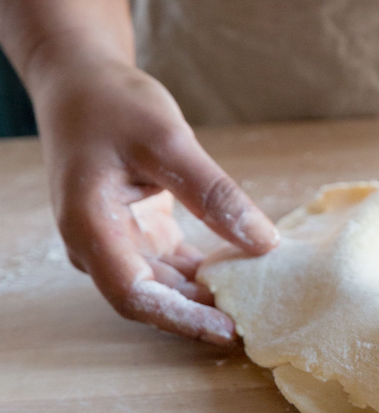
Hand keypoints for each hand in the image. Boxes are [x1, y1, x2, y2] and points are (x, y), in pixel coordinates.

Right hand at [34, 51, 277, 343]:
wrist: (81, 81)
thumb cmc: (113, 103)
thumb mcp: (169, 141)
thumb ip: (215, 193)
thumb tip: (264, 241)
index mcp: (91, 227)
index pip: (135, 295)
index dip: (182, 319)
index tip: (228, 331)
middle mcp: (99, 245)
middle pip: (153, 299)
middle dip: (202, 317)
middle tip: (259, 327)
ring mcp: (118, 243)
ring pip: (166, 288)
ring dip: (208, 299)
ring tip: (259, 307)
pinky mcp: (138, 235)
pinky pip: (174, 268)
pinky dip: (207, 275)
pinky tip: (245, 276)